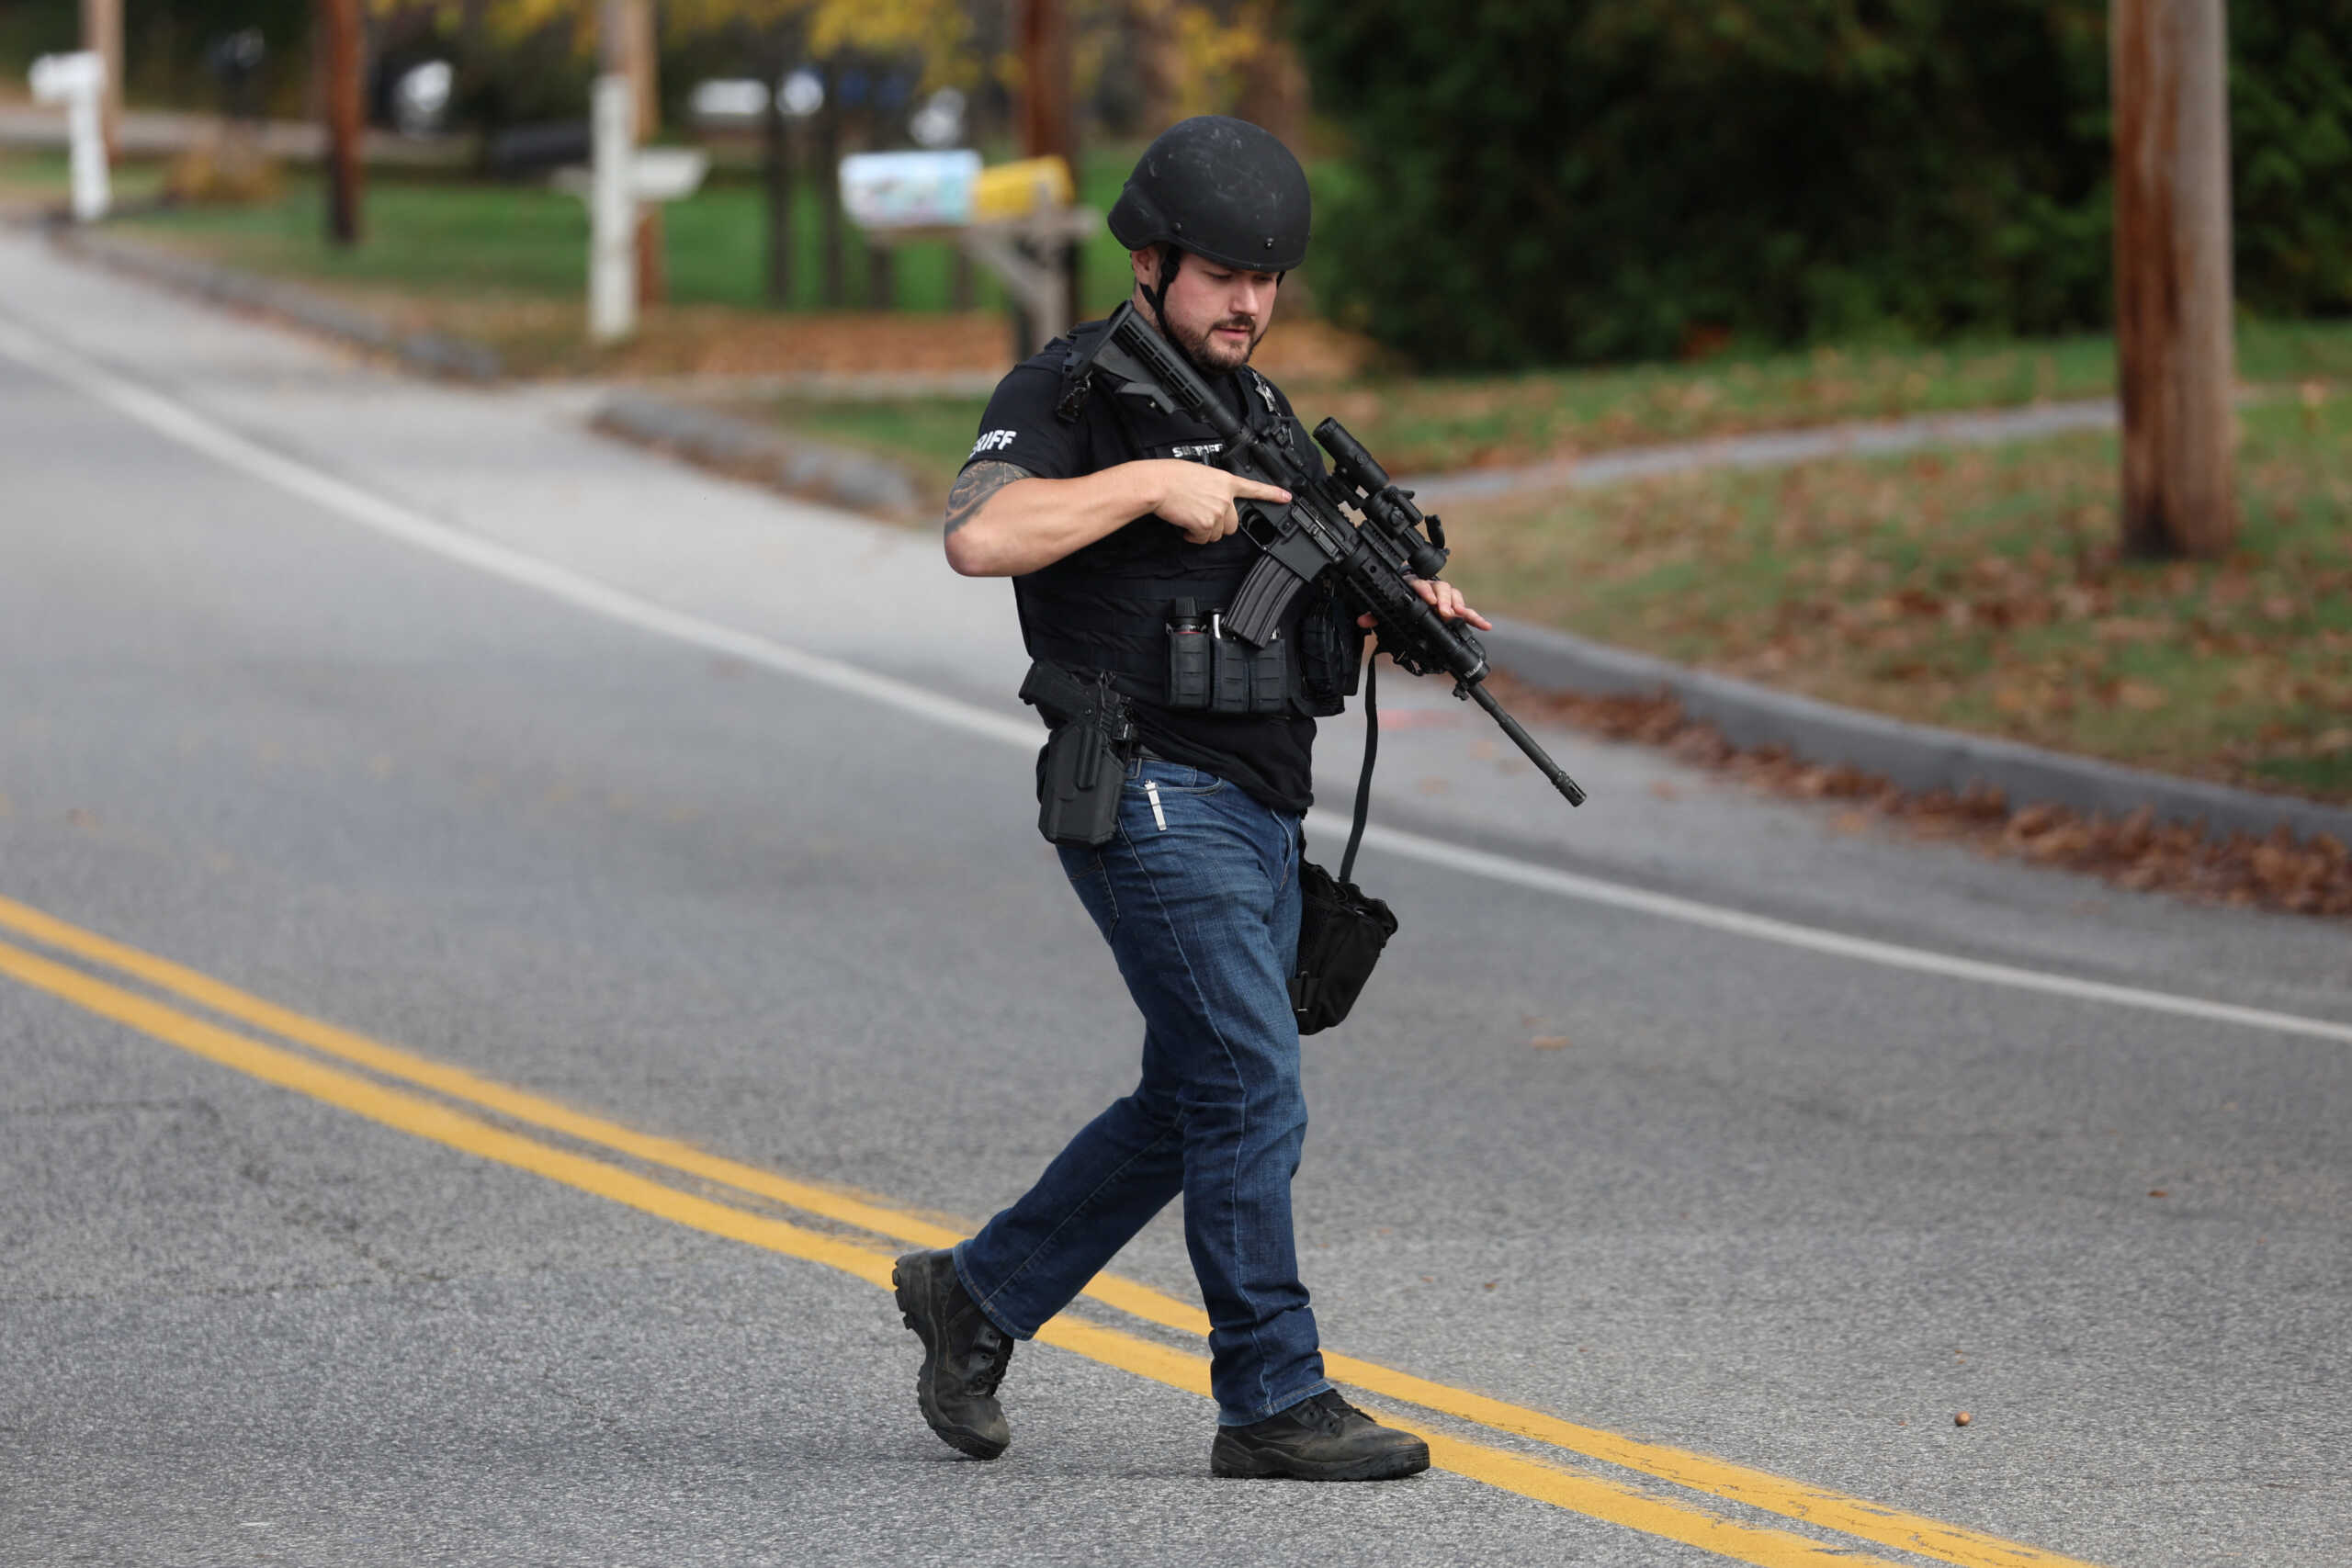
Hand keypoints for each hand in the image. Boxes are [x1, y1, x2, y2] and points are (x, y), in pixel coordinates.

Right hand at [1149, 461, 1291, 545]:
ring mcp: (1217, 512)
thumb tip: (1212, 501)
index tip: (1286, 497)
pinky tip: (1185, 526)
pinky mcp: (1206, 524)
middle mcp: (1225, 497)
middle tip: (1202, 519)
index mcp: (1225, 481)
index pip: (1254, 488)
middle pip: (1233, 524)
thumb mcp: (1200, 474)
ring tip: (1190, 519)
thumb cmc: (1171, 476)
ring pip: (1217, 534)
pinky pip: (1203, 539)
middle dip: (1218, 525)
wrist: (1158, 484)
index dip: (1272, 494)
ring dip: (1204, 531)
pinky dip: (1193, 536)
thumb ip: (1213, 487)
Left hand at [1358, 577, 1491, 631]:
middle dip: (1443, 600)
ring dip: (1458, 605)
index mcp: (1415, 585)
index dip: (1425, 591)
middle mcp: (1432, 588)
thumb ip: (1375, 614)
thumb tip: (1363, 620)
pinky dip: (1476, 618)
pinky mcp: (1454, 608)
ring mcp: (1445, 597)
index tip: (1428, 600)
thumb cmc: (1400, 601)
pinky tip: (1485, 626)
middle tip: (1444, 612)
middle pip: (1441, 588)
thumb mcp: (1386, 607)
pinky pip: (1467, 611)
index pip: (1420, 585)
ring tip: (1460, 616)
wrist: (1411, 595)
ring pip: (1454, 595)